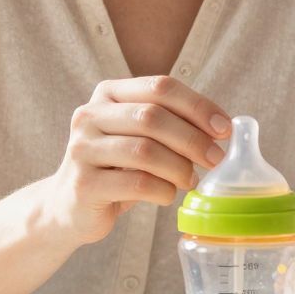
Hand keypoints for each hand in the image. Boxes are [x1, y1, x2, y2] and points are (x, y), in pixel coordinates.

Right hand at [41, 75, 230, 244]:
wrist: (69, 206)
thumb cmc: (117, 169)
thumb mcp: (140, 137)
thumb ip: (172, 124)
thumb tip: (223, 128)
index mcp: (107, 94)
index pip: (160, 87)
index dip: (198, 106)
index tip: (225, 129)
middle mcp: (89, 115)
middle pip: (152, 116)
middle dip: (193, 139)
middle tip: (216, 159)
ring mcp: (81, 149)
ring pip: (145, 151)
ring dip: (179, 168)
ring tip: (190, 180)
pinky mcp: (83, 184)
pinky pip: (136, 183)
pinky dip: (163, 190)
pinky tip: (168, 194)